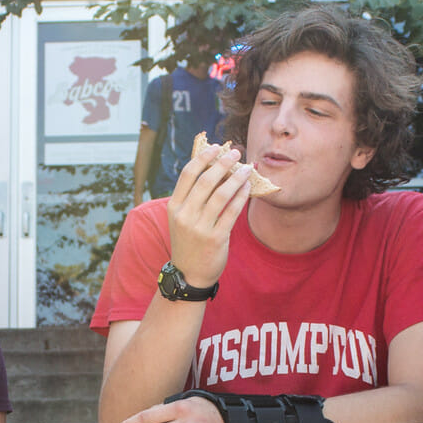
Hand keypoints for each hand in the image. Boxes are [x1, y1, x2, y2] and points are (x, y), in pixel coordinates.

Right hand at [164, 139, 254, 290]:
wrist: (189, 274)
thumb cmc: (189, 242)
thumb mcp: (182, 218)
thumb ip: (193, 197)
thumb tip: (214, 169)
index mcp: (174, 207)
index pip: (188, 174)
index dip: (203, 158)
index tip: (216, 148)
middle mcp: (185, 215)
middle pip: (206, 180)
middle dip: (223, 163)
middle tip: (236, 152)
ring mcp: (200, 228)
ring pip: (221, 194)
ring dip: (236, 177)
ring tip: (247, 168)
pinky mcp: (216, 238)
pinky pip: (232, 212)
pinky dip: (241, 196)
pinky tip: (248, 187)